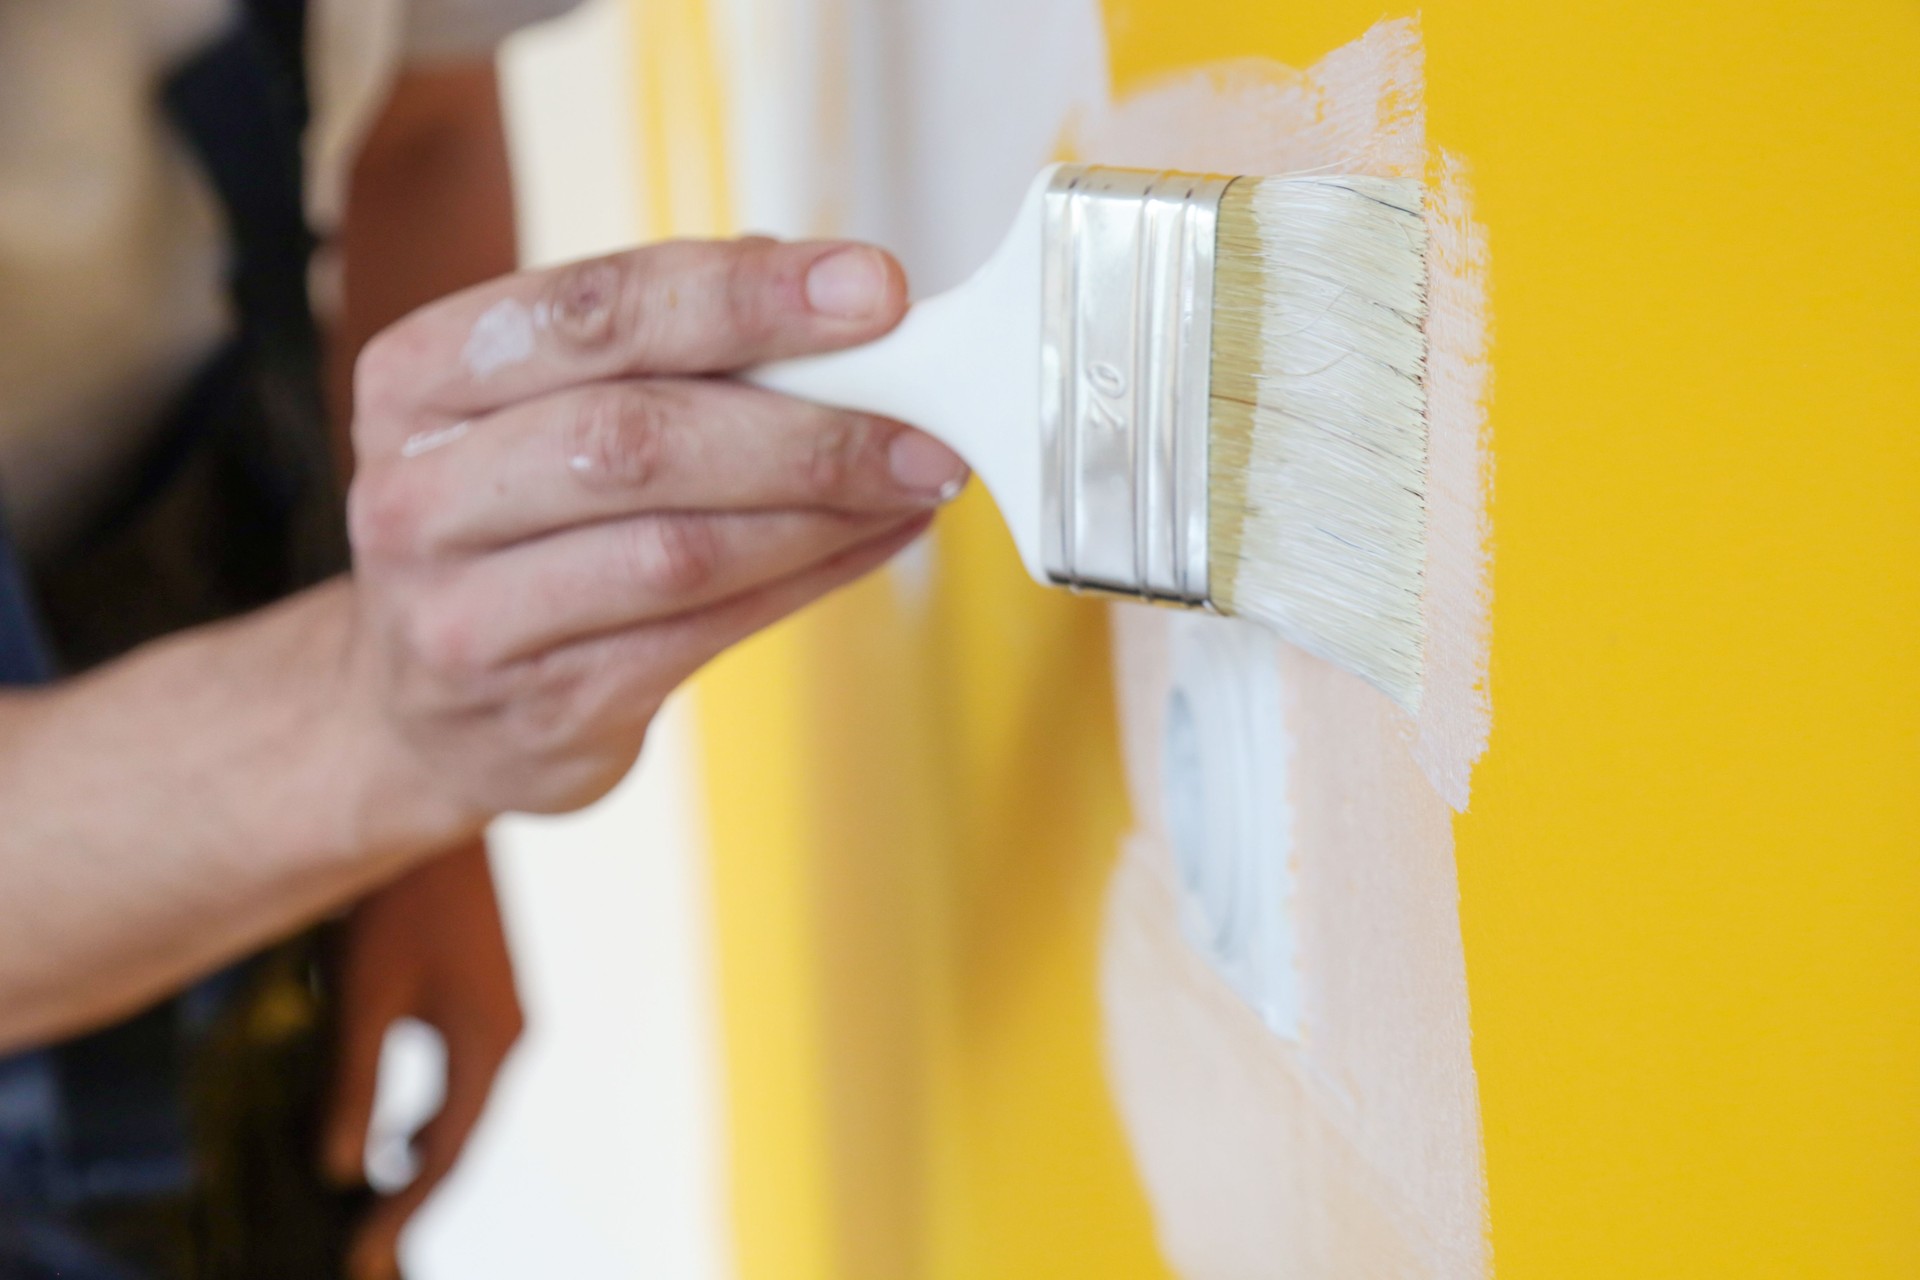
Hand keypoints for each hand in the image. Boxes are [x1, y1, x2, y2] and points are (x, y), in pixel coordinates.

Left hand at [322, 838, 521, 1279]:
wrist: (444, 796)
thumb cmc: (405, 893)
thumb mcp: (367, 994)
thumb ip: (357, 1084)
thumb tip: (344, 1167)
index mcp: (488, 1045)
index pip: (443, 1156)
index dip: (401, 1214)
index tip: (363, 1260)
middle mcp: (508, 1034)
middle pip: (462, 1138)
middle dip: (417, 1197)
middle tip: (370, 1250)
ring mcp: (502, 1008)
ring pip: (463, 1106)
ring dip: (425, 1156)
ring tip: (381, 1206)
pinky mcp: (485, 987)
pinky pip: (461, 1074)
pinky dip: (431, 1114)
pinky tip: (397, 1129)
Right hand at [342, 238, 964, 828]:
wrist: (419, 709)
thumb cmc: (512, 523)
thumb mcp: (536, 410)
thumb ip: (663, 345)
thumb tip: (839, 295)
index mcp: (420, 379)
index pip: (591, 312)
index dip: (744, 294)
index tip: (873, 289)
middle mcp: (421, 495)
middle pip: (636, 438)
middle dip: (804, 425)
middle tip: (925, 415)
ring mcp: (470, 617)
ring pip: (679, 549)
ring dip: (823, 509)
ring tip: (919, 475)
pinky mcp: (546, 708)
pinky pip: (708, 631)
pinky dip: (814, 575)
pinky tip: (878, 537)